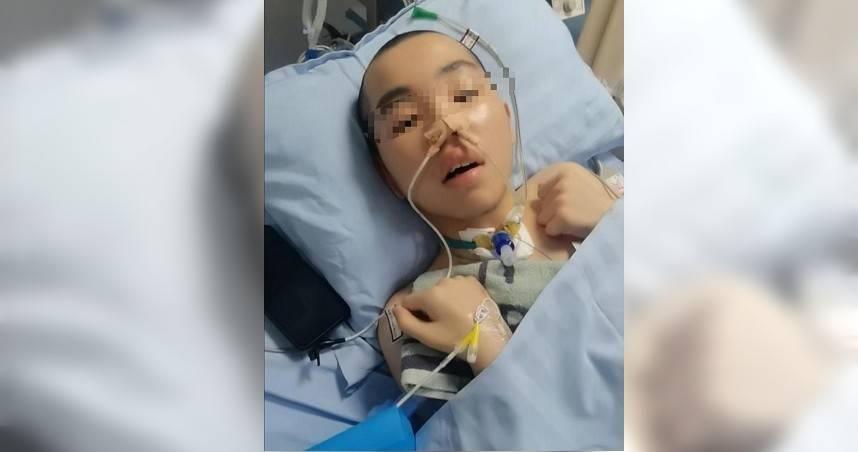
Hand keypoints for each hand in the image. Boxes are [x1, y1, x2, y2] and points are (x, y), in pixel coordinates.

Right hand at [394, 276, 508, 372]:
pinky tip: (465, 308)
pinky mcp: (473, 281)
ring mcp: (460, 279)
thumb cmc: (456, 339)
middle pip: (426, 295)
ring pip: (441, 290)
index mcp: (430, 294)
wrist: (490, 339)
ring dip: (443, 300)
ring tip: (455, 317)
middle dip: (429, 307)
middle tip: (442, 324)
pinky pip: (456, 287)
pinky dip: (456, 295)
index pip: (408, 301)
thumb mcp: (427, 336)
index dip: (412, 314)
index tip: (425, 326)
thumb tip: (394, 309)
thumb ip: (405, 322)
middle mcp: (443, 281)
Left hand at [534, 163, 614, 237]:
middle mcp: (561, 182)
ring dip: (554, 222)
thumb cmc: (598, 201)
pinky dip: (558, 232)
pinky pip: (549, 230)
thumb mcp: (581, 181)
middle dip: (551, 211)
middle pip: (540, 204)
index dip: (551, 200)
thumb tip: (536, 193)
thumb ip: (560, 183)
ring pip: (542, 218)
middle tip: (571, 212)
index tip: (567, 203)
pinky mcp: (561, 215)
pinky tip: (572, 227)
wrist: (613, 216)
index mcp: (565, 170)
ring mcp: (560, 199)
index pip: (541, 190)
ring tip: (572, 220)